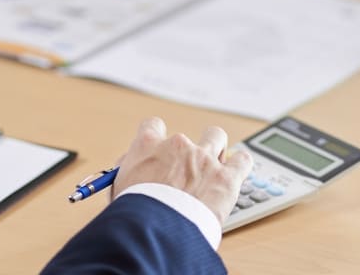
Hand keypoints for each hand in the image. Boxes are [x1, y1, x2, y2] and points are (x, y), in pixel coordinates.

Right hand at [112, 118, 253, 223]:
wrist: (154, 232)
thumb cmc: (132, 216)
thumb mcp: (118, 190)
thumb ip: (127, 174)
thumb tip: (129, 168)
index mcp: (147, 145)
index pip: (152, 126)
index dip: (156, 139)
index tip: (157, 153)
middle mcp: (176, 146)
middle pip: (184, 137)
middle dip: (184, 152)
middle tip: (182, 174)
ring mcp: (204, 159)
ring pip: (216, 138)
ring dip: (215, 150)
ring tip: (211, 169)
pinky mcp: (226, 177)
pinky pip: (242, 160)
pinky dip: (239, 164)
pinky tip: (235, 172)